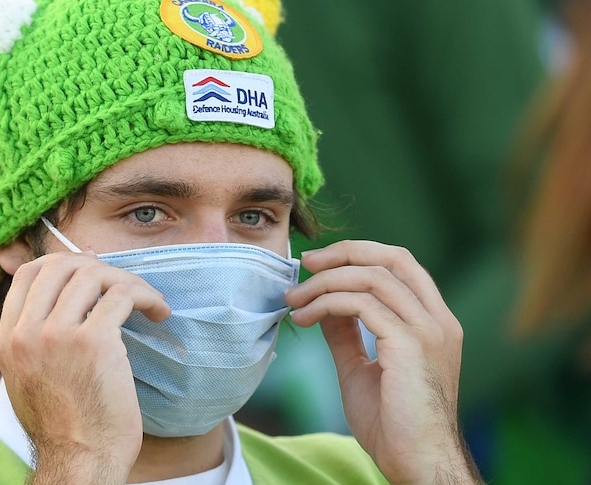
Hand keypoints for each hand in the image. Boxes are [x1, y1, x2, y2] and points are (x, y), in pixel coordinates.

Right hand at [0, 251, 170, 484]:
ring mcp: (57, 335)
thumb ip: (35, 341)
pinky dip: (147, 297)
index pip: (27, 274)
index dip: (63, 264)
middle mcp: (27, 333)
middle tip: (123, 285)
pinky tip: (159, 313)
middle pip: (61, 265)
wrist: (81, 462)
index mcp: (9, 341)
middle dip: (99, 267)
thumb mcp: (30, 379)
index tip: (92, 274)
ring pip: (93, 274)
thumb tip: (59, 301)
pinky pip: (122, 295)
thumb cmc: (66, 426)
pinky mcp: (94, 342)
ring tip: (147, 301)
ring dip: (128, 281)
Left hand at [285, 241, 480, 483]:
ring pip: (371, 277)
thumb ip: (347, 334)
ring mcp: (428, 330)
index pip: (401, 264)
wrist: (416, 463)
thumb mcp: (361, 368)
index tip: (319, 264)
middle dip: (344, 252)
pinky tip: (305, 318)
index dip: (358, 254)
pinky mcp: (411, 344)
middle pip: (392, 257)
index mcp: (434, 322)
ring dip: (324, 282)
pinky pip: (360, 305)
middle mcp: (437, 319)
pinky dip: (326, 304)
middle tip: (306, 263)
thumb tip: (324, 304)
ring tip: (294, 299)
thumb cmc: (393, 425)